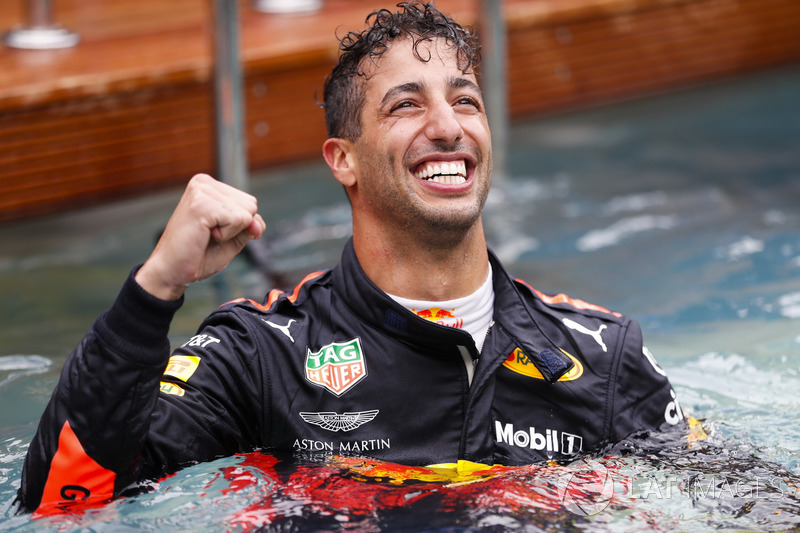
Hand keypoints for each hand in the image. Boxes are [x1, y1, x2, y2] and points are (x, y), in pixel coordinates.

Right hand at [135, 174, 265, 299]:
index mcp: (209, 186)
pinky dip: (226, 235)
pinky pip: (238, 220)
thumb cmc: (198, 255)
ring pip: (247, 212)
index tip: (213, 232)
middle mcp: (204, 182)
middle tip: (208, 235)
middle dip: (237, 227)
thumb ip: (250, 226)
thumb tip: (258, 223)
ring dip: (230, 232)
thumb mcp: (232, 237)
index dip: (241, 225)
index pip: (249, 202)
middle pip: (251, 205)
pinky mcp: (201, 203)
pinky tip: (204, 235)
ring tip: (205, 235)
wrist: (171, 272)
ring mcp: (201, 190)